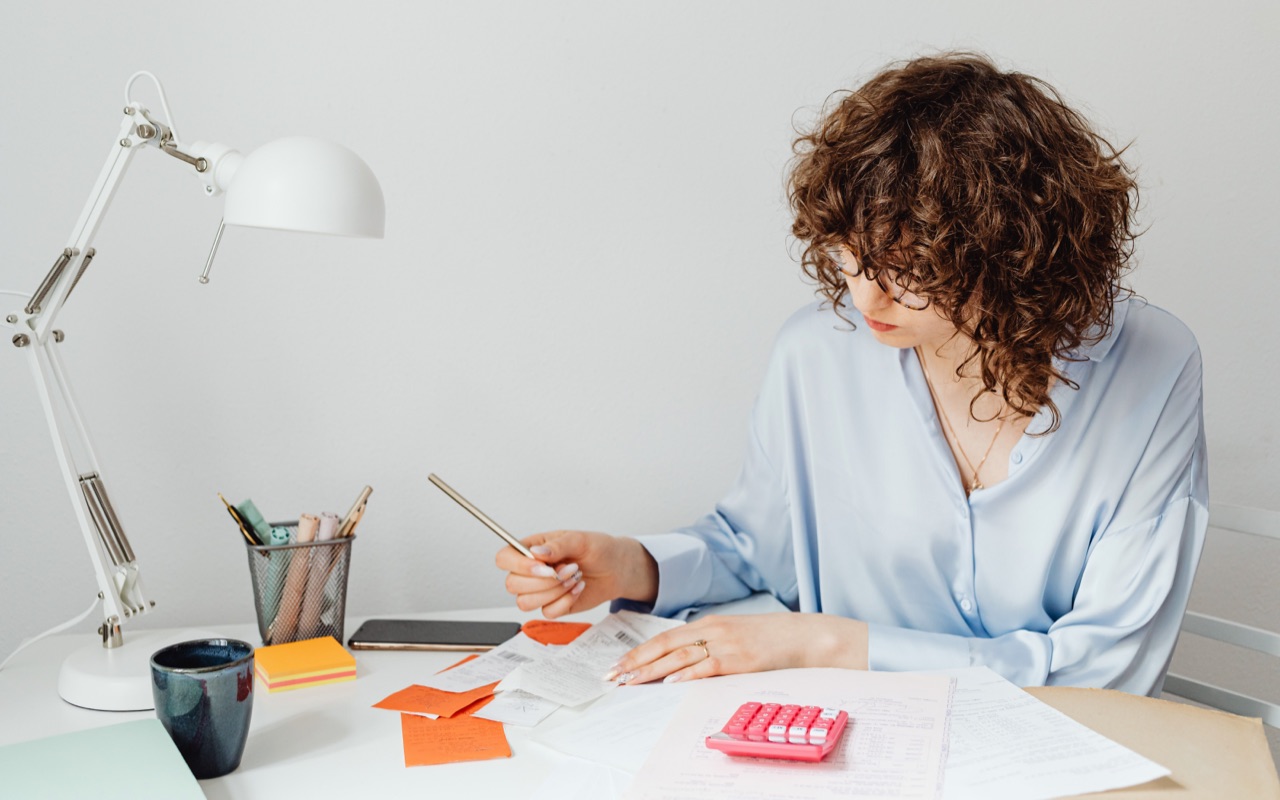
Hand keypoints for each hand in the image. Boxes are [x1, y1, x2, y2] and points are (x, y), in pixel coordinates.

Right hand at [495, 530, 657, 618]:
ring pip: (525, 602)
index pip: (504, 558)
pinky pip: (546, 613)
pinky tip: (577, 589)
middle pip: (512, 584)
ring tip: (574, 578)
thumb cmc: (598, 549)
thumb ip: (558, 545)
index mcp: (532, 549)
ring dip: (553, 592)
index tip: (544, 567)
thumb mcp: (580, 539)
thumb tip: (536, 553)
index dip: (518, 565)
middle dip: (544, 581)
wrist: (616, 569)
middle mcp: (531, 571)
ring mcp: (540, 590)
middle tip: (569, 569)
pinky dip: (565, 602)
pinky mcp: (552, 605)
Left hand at [603, 613, 868, 684]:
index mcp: (709, 623)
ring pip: (679, 658)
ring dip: (651, 671)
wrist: (806, 636)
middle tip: (613, 677)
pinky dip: (686, 676)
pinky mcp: (739, 659)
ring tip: (630, 682)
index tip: (619, 666)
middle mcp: (712, 630)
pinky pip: (707, 668)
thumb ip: (710, 643)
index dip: (639, 652)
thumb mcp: (735, 634)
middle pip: (664, 647)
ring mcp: (725, 643)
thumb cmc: (771, 638)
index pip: (665, 638)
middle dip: (635, 663)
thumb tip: (683, 663)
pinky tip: (669, 684)